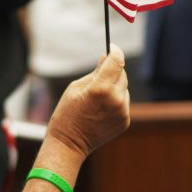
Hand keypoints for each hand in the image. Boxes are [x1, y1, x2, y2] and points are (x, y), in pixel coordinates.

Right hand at [45, 44, 130, 158]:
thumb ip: (94, 72)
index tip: (112, 48)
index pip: (117, 61)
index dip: (115, 51)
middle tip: (99, 75)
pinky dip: (116, 101)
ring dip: (115, 87)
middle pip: (122, 74)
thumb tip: (106, 58)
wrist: (69, 144)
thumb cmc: (67, 113)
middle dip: (113, 70)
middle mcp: (115, 99)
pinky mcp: (125, 121)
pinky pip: (124, 102)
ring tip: (97, 98)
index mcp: (101, 88)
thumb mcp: (75, 88)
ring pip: (124, 88)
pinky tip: (101, 109)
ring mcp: (122, 111)